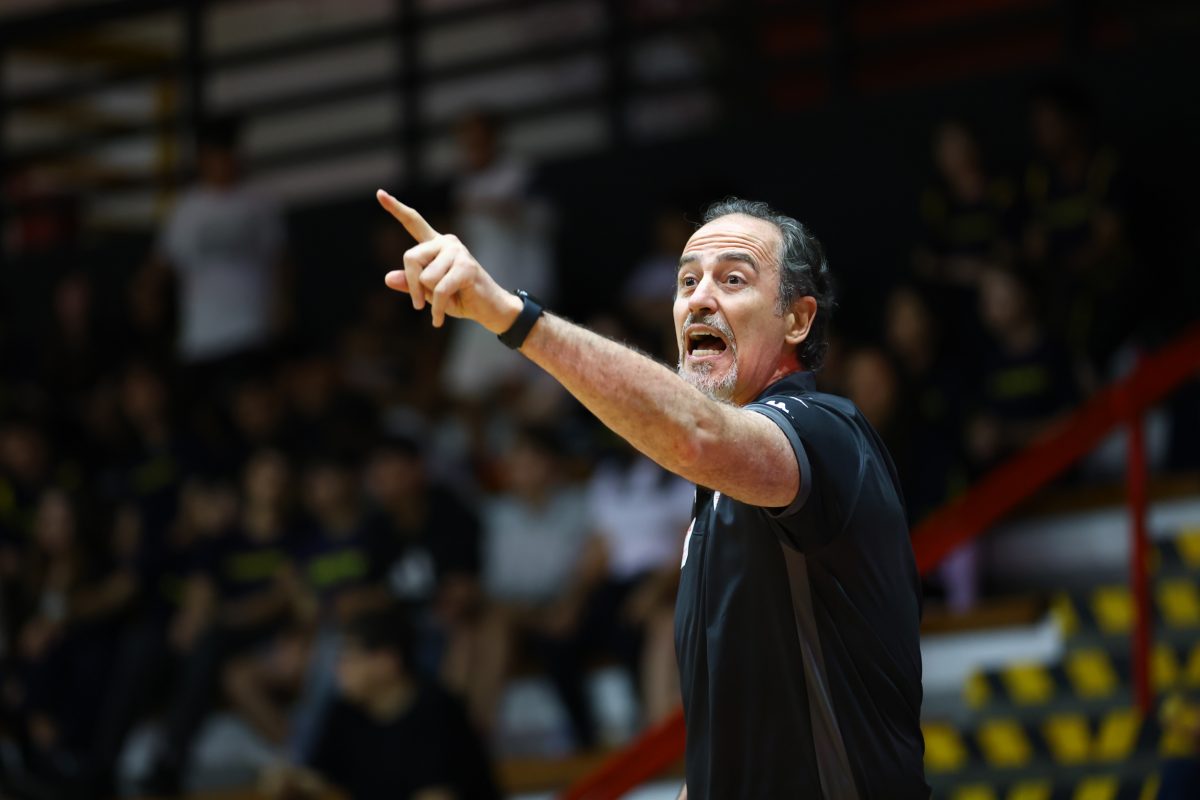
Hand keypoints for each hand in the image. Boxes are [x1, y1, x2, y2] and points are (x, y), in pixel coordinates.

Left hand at [377, 190, 522, 331]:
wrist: (488, 309)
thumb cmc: (458, 298)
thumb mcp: (428, 293)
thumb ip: (410, 283)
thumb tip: (388, 278)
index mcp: (435, 245)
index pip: (413, 222)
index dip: (395, 209)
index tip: (380, 194)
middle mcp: (446, 242)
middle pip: (410, 258)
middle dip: (412, 285)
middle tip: (419, 304)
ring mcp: (457, 253)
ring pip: (425, 278)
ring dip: (431, 298)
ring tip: (446, 301)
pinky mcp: (465, 267)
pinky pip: (439, 290)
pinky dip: (437, 309)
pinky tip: (438, 319)